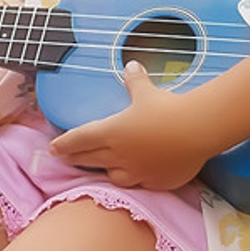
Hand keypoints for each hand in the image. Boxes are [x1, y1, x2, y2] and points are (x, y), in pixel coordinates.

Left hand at [48, 63, 212, 190]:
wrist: (196, 130)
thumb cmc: (167, 109)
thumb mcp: (147, 92)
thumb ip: (135, 81)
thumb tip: (131, 66)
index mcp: (110, 132)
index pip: (78, 140)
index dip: (63, 144)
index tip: (53, 148)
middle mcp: (118, 155)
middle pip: (88, 159)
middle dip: (74, 159)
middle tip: (66, 158)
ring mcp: (136, 172)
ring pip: (111, 175)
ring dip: (104, 171)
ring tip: (102, 167)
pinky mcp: (154, 182)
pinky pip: (138, 184)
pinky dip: (134, 179)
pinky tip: (136, 176)